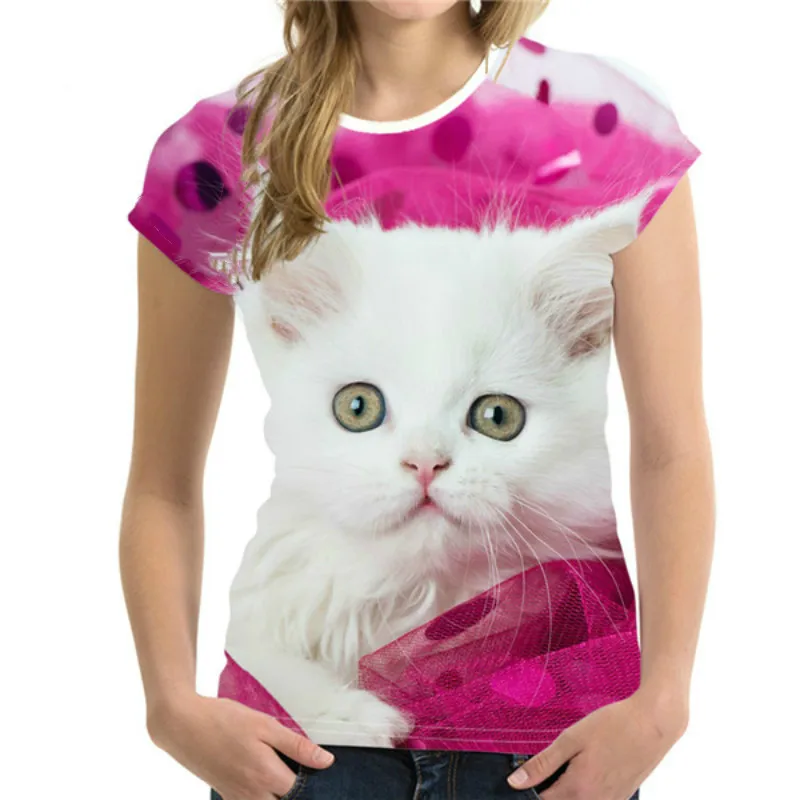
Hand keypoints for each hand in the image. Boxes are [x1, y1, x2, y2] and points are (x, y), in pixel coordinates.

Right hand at [147, 692, 334, 799]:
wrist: (182, 725)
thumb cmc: (224, 720)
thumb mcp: (265, 725)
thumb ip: (296, 746)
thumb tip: (326, 761)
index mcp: (266, 775)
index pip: (298, 789)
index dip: (309, 776)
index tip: (311, 763)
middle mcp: (252, 794)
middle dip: (290, 789)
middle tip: (294, 769)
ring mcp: (236, 797)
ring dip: (274, 792)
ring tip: (277, 769)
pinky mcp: (224, 794)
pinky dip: (257, 794)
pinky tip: (258, 775)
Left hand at [507, 689, 688, 798]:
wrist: (654, 723)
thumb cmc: (614, 726)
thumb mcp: (572, 739)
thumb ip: (543, 763)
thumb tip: (516, 782)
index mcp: (579, 790)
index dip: (534, 785)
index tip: (531, 770)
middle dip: (552, 787)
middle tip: (555, 761)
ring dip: (571, 788)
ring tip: (574, 761)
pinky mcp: (624, 795)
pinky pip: (599, 799)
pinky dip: (588, 788)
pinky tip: (591, 764)